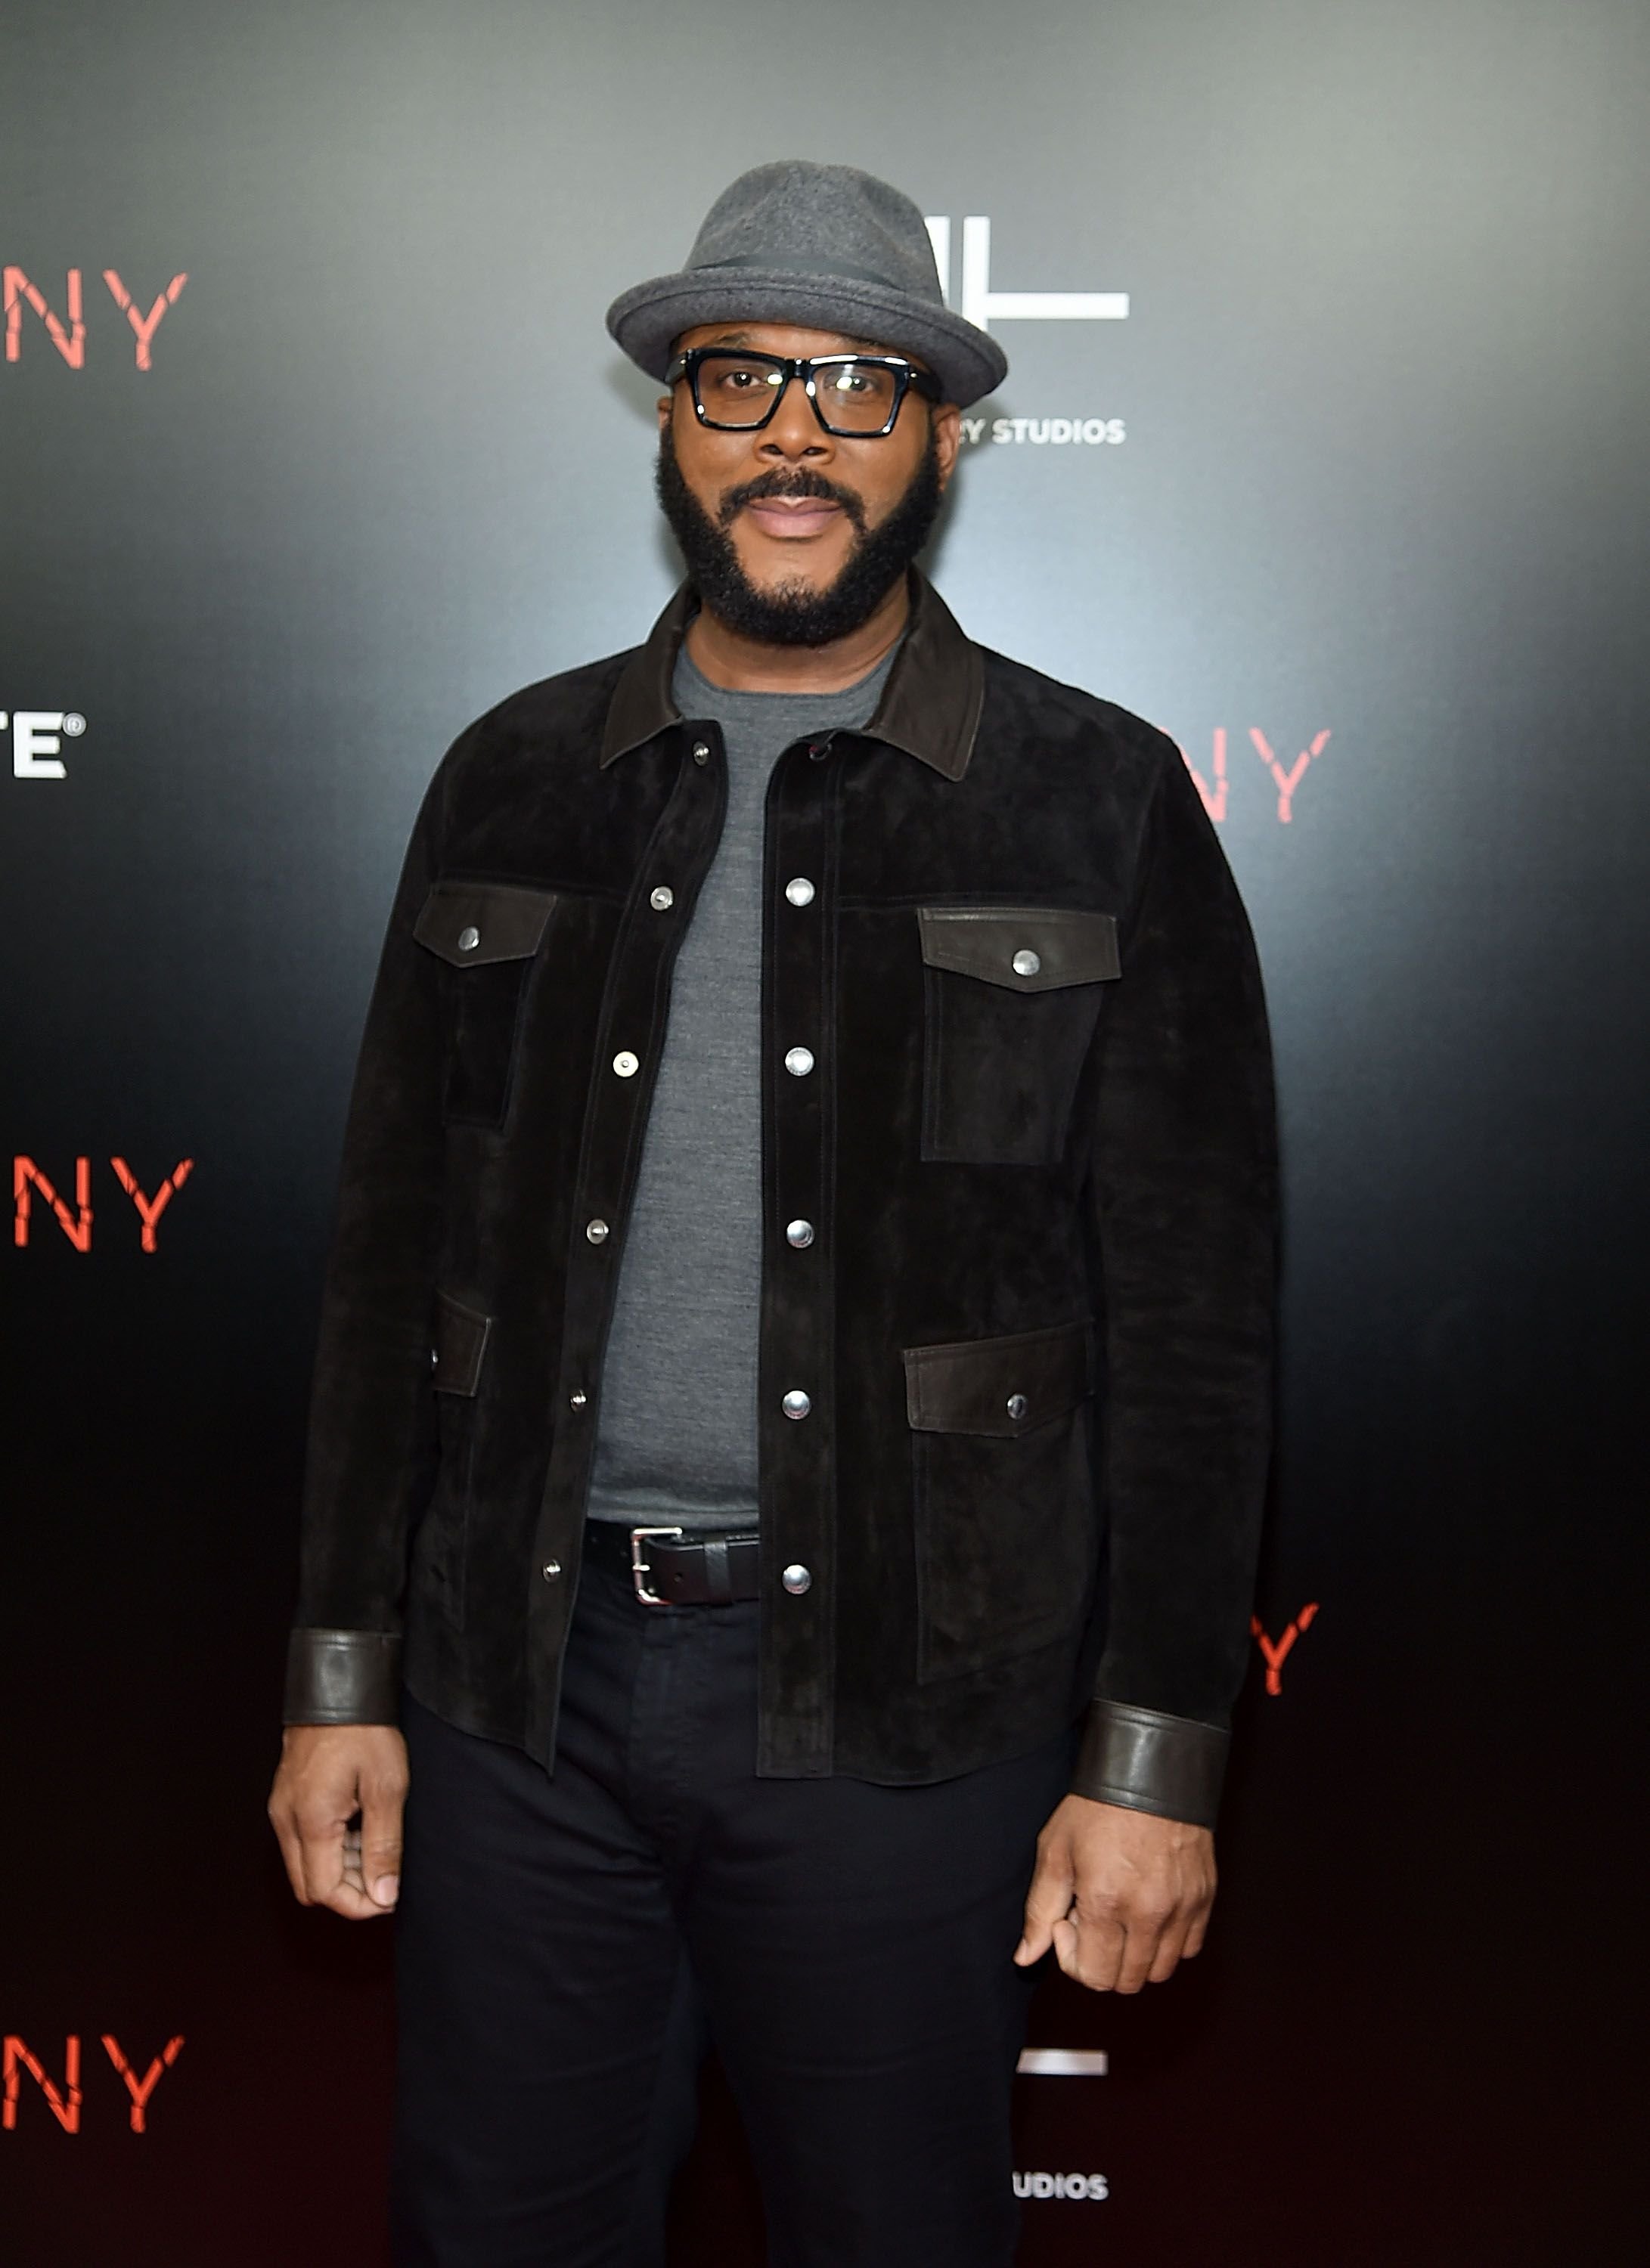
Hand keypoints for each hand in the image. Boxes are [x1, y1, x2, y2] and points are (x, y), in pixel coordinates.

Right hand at [268, 1724, 408, 1919]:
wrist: (338, 1687)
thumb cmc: (365, 1731)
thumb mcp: (387, 1787)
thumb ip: (383, 1845)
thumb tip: (384, 1894)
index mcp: (310, 1821)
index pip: (325, 1891)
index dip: (359, 1904)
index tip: (389, 1895)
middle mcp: (286, 1820)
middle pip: (309, 1886)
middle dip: (347, 1890)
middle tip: (384, 1872)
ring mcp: (282, 1809)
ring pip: (304, 1866)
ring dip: (339, 1869)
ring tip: (375, 1842)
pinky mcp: (286, 1799)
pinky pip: (301, 1843)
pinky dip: (329, 1848)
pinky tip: (358, 1827)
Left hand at [1014, 1794, 1215, 1991]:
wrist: (1150, 1769)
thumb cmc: (1096, 1807)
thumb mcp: (1054, 1850)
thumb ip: (1040, 1909)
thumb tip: (1026, 1958)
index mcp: (1107, 1902)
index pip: (1095, 1976)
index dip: (1073, 1958)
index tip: (1068, 1920)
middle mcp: (1150, 1913)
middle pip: (1128, 1981)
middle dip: (1102, 1960)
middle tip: (1092, 1917)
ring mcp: (1183, 1908)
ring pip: (1160, 1971)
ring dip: (1135, 1956)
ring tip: (1120, 1914)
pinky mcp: (1204, 1898)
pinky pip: (1189, 1948)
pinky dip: (1167, 1943)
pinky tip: (1147, 1911)